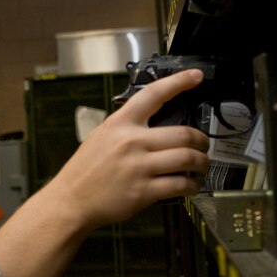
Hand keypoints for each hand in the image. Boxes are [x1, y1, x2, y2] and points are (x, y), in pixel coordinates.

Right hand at [49, 68, 209, 230]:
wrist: (72, 200)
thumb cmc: (86, 169)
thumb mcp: (102, 136)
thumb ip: (127, 127)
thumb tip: (154, 121)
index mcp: (121, 123)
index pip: (154, 94)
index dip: (178, 82)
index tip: (196, 76)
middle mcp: (132, 142)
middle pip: (183, 133)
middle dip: (202, 140)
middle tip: (204, 144)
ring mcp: (139, 167)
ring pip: (187, 159)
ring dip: (202, 162)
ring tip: (201, 165)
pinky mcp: (144, 191)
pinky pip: (180, 185)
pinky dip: (192, 185)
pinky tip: (191, 185)